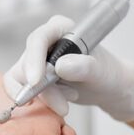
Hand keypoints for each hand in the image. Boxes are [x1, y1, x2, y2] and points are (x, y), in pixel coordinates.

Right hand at [3, 15, 133, 121]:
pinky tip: (62, 103)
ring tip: (69, 101)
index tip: (36, 82)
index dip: (34, 60)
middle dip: (42, 88)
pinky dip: (42, 102)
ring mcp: (38, 60)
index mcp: (61, 28)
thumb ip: (84, 67)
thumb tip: (60, 66)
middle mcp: (46, 41)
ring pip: (24, 81)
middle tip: (63, 106)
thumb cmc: (109, 74)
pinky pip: (26, 91)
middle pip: (27, 63)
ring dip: (44, 97)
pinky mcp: (35, 77)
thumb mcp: (101, 71)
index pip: (38, 40)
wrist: (110, 88)